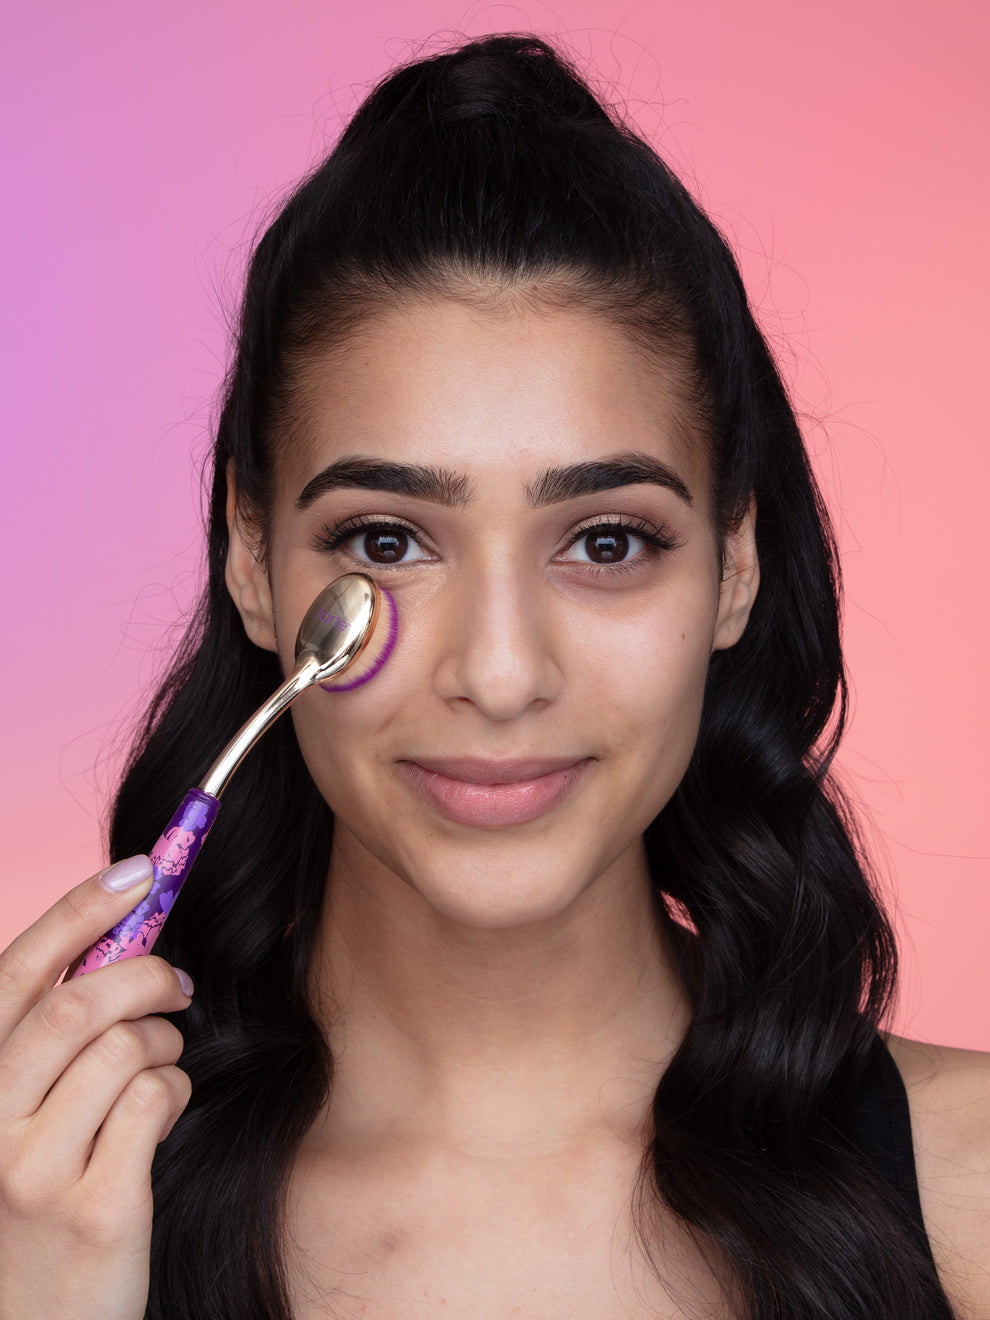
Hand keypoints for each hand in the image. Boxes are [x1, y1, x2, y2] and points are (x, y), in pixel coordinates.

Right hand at [0, 857, 192, 1319]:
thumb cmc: (44, 1202)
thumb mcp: (28, 1116)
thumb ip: (55, 1039)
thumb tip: (124, 937)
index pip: (15, 974)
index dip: (80, 910)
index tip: (140, 871)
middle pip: (77, 1007)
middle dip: (144, 974)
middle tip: (176, 984)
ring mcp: (33, 1172)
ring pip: (125, 1050)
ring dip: (164, 1045)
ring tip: (161, 1069)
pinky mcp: (94, 1209)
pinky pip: (156, 1102)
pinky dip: (175, 1092)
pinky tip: (164, 1116)